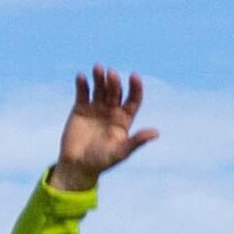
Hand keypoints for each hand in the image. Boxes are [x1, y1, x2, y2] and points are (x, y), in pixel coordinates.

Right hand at [54, 67, 155, 188]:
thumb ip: (136, 142)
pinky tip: (81, 76)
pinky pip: (82, 93)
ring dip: (99, 78)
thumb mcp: (120, 153)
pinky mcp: (80, 108)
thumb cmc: (101, 161)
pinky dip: (82, 84)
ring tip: (98, 68)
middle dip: (114, 82)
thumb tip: (156, 133)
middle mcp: (112, 110)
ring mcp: (96, 108)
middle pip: (116, 92)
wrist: (77, 165)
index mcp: (124, 119)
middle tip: (111, 74)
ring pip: (100, 89)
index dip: (135, 88)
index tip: (134, 76)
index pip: (133, 100)